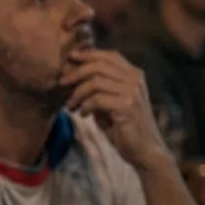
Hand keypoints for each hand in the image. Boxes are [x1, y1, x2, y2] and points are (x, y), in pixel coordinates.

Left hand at [62, 50, 168, 170]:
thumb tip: (72, 74)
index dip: (88, 54)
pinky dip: (85, 106)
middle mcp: (135, 79)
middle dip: (76, 73)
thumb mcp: (110, 101)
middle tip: (61, 83)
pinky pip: (97, 99)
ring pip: (95, 82)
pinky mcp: (127, 106)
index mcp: (134, 75)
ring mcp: (133, 92)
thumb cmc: (123, 126)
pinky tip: (83, 115)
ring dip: (77, 94)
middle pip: (99, 65)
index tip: (70, 58)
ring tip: (70, 106)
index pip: (109, 55)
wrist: (143, 150)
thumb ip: (99, 87)